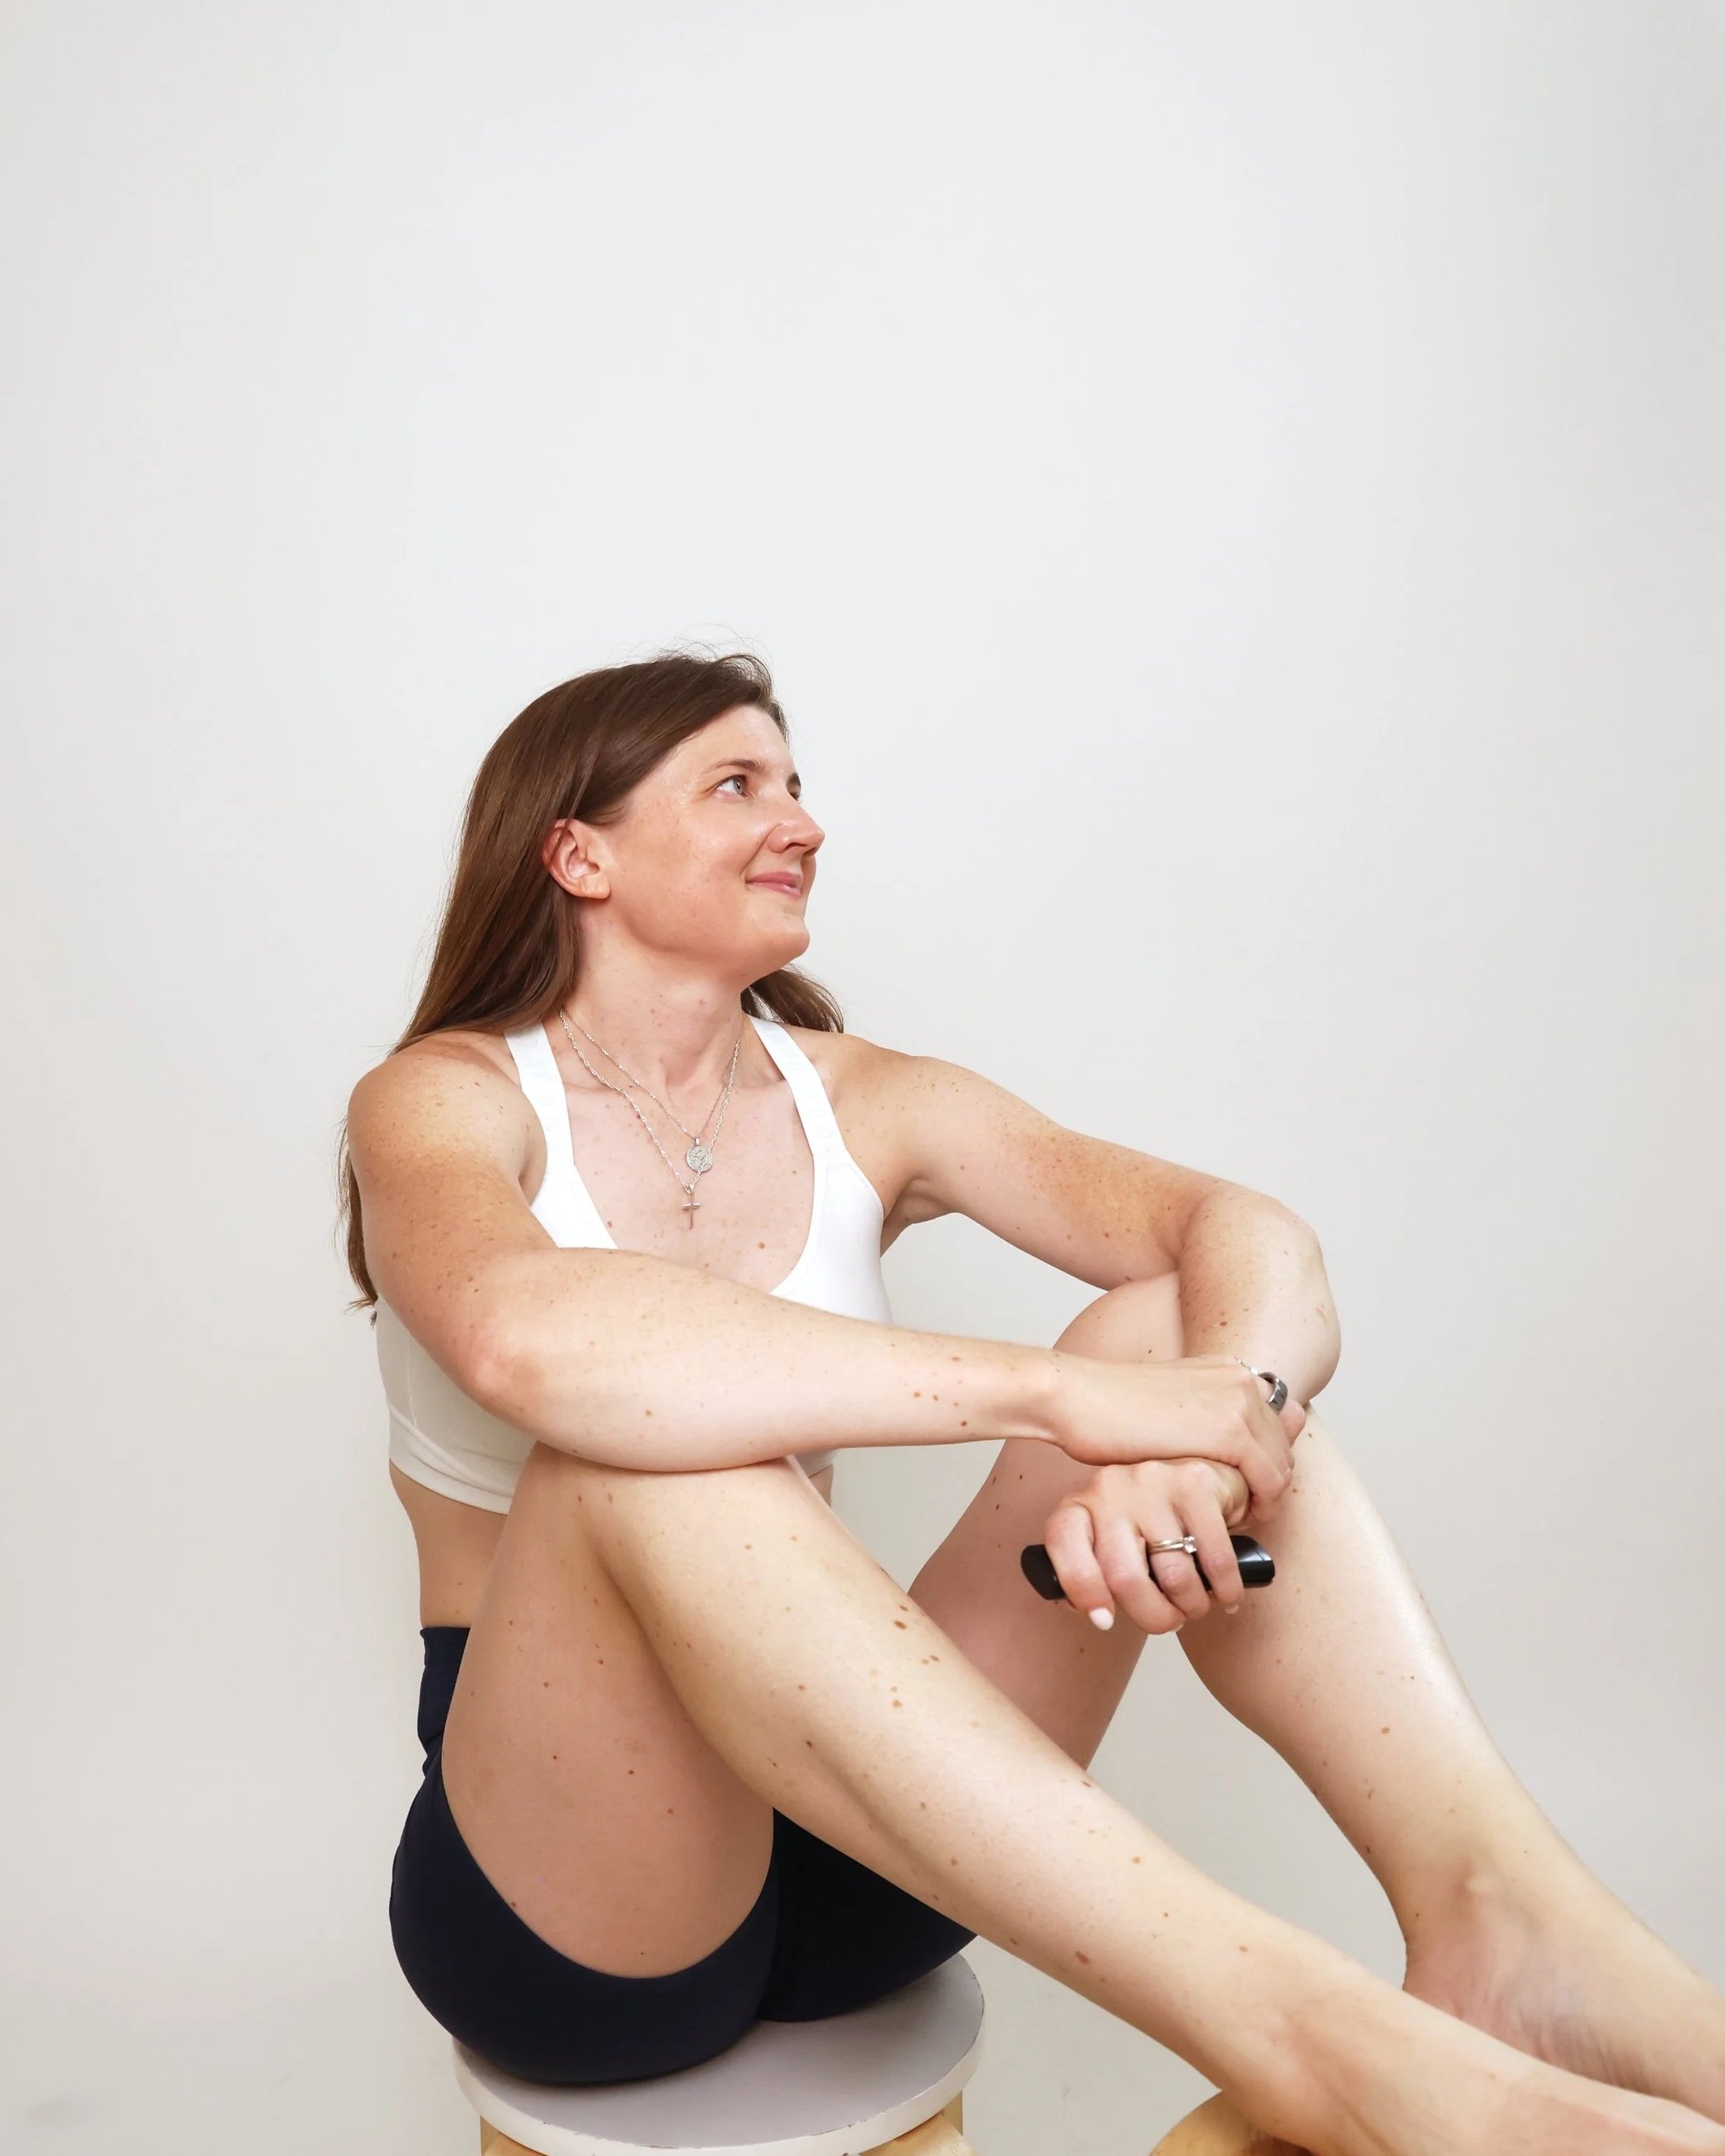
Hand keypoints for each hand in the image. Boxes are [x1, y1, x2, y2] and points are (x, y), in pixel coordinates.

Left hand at [1042, 1457, 1254, 1632]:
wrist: (1204, 1482)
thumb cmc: (1152, 1526)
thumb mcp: (1113, 1544)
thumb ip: (1096, 1575)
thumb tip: (1096, 1615)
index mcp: (1080, 1504)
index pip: (1063, 1543)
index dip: (1083, 1590)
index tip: (1105, 1621)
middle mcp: (1109, 1487)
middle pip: (1124, 1577)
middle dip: (1154, 1616)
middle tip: (1170, 1621)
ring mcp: (1151, 1480)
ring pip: (1173, 1575)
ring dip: (1192, 1606)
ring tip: (1196, 1604)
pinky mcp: (1194, 1483)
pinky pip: (1214, 1559)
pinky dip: (1224, 1589)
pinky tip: (1225, 1593)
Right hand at [1050, 1352, 1303, 1519]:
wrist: (1077, 1398)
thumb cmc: (1106, 1408)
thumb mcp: (1166, 1406)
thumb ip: (1199, 1417)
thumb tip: (1223, 1439)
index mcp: (1225, 1368)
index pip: (1273, 1421)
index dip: (1264, 1458)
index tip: (1245, 1486)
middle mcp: (1238, 1379)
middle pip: (1282, 1443)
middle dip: (1269, 1480)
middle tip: (1245, 1509)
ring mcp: (1236, 1402)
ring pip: (1280, 1463)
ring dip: (1266, 1495)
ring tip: (1240, 1518)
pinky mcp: (1228, 1431)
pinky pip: (1269, 1479)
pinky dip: (1259, 1504)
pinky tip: (1237, 1519)